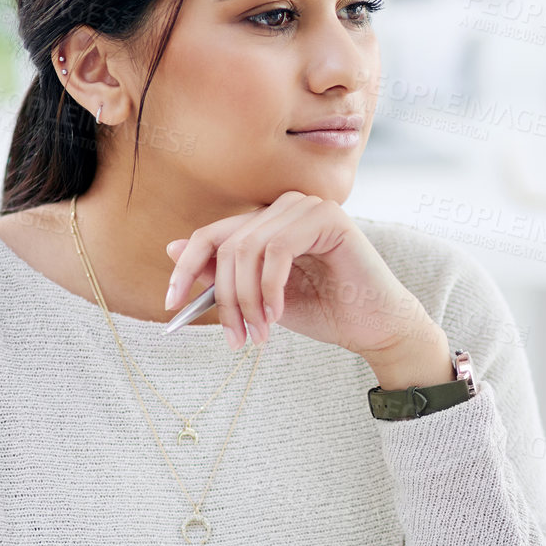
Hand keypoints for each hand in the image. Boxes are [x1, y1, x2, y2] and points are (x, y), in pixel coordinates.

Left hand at [164, 191, 452, 387]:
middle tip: (235, 338)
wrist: (374, 327)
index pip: (212, 235)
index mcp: (268, 222)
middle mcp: (285, 206)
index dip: (185, 268)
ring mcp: (308, 207)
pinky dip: (270, 287)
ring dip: (248, 298)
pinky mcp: (329, 218)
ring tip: (259, 333)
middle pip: (226, 243)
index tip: (171, 304)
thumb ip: (223, 274)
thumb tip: (172, 248)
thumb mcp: (259, 298)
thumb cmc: (324, 311)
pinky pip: (277, 249)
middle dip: (224, 297)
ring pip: (248, 247)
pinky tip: (277, 314)